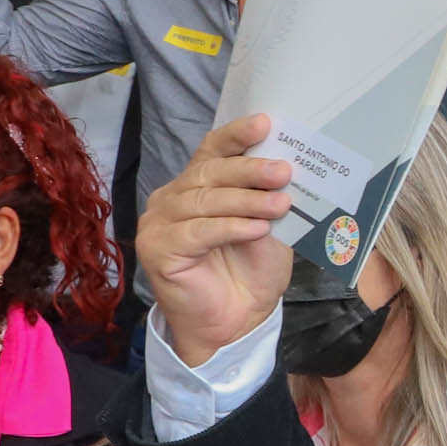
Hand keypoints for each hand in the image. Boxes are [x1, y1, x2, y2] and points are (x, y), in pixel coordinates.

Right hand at [134, 114, 295, 365]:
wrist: (237, 322)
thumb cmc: (251, 272)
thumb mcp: (269, 227)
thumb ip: (269, 198)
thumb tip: (289, 166)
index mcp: (197, 185)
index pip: (212, 150)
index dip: (236, 135)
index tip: (265, 123)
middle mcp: (172, 198)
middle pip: (209, 173)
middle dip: (249, 169)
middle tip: (284, 170)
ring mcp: (159, 221)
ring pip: (204, 200)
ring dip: (246, 201)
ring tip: (280, 204)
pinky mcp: (157, 248)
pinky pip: (197, 231)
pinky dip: (230, 228)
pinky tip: (257, 229)